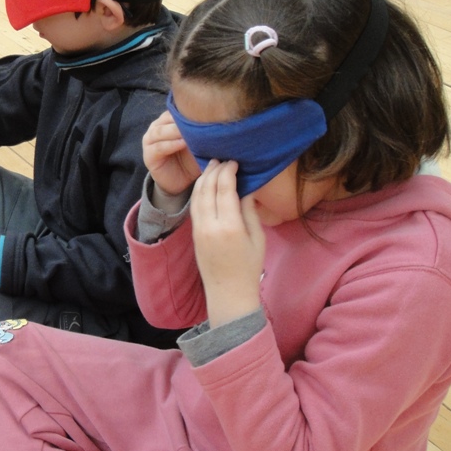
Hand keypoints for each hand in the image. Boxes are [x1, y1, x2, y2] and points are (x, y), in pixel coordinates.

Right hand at [142, 111, 201, 197]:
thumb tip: (218, 118)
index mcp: (169, 120)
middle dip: (181, 120)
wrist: (180, 181)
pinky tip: (183, 143)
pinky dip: (171, 144)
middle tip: (197, 121)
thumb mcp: (198, 142)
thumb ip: (201, 130)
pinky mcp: (148, 154)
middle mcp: (157, 126)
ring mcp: (150, 140)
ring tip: (188, 133)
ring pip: (160, 131)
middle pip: (167, 118)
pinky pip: (159, 147)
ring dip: (174, 131)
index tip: (204, 111)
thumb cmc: (191, 158)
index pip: (176, 109)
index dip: (188, 110)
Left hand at [190, 160, 264, 327]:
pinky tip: (204, 184)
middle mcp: (210, 226)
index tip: (234, 162)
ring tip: (211, 165)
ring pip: (197, 196)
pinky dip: (198, 191)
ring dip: (203, 178)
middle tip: (221, 159)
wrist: (228, 292)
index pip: (225, 190)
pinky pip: (194, 206)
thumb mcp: (257, 238)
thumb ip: (249, 211)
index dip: (228, 172)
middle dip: (214, 171)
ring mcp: (199, 230)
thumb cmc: (248, 266)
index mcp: (229, 226)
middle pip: (208, 189)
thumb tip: (245, 189)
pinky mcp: (193, 234)